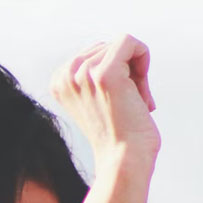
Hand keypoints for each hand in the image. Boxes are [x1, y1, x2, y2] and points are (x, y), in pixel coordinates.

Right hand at [50, 36, 160, 165]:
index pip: (94, 52)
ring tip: (136, 102)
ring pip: (121, 46)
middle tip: (132, 102)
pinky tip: (143, 88)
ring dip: (137, 71)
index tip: (120, 98)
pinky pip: (130, 42)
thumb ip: (97, 72)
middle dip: (127, 69)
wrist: (124, 160)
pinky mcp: (105, 73)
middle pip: (107, 46)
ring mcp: (84, 74)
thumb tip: (123, 42)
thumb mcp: (98, 99)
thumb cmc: (119, 134)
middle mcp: (67, 76)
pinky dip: (143, 57)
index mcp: (59, 81)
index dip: (115, 71)